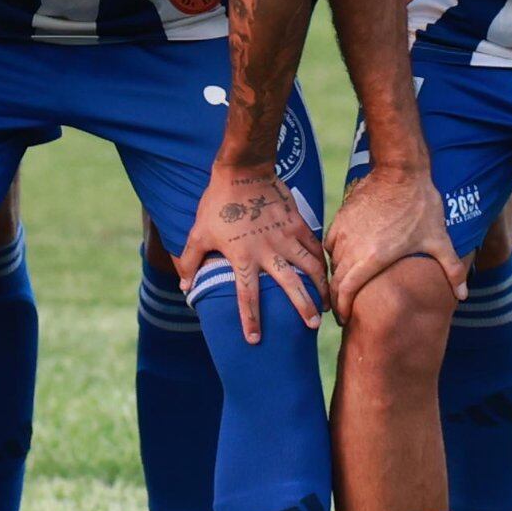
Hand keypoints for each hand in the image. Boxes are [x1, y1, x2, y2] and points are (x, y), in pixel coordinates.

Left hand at [176, 160, 326, 340]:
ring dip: (321, 287)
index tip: (255, 340)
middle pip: (291, 286)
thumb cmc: (217, 202)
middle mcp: (269, 250)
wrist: (243, 170)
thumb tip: (184, 285)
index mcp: (243, 256)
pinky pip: (315, 247)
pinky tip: (328, 273)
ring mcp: (287, 236)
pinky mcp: (298, 223)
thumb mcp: (198, 232)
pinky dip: (322, 261)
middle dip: (303, 308)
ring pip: (311, 267)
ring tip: (327, 305)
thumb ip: (190, 260)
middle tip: (312, 327)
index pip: (247, 296)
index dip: (251, 320)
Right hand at [323, 161, 466, 320]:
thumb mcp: (439, 240)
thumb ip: (451, 270)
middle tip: (343, 310)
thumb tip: (463, 296)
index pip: (345, 291)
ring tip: (345, 286)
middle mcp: (352, 247)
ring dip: (337, 276)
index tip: (346, 319)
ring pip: (332, 262)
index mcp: (372, 258)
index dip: (343, 309)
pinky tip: (346, 257)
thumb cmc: (420, 206)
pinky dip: (335, 255)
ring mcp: (344, 231)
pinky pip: (331, 243)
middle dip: (337, 299)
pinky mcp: (341, 217)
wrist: (400, 170)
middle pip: (336, 280)